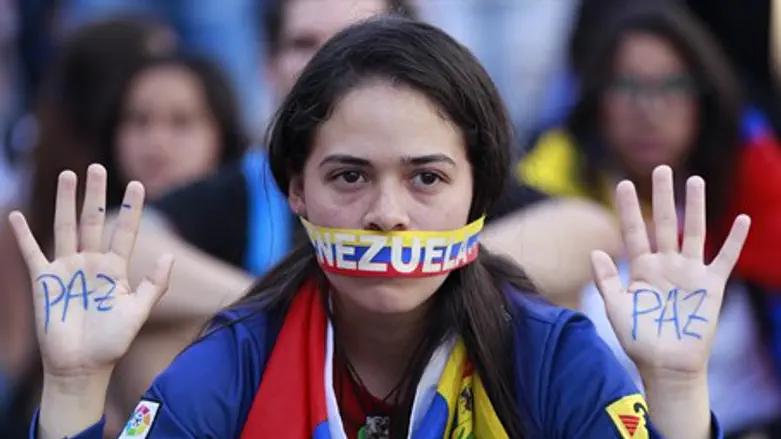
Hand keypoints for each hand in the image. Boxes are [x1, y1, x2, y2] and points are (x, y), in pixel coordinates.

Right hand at [8, 164, 173, 378]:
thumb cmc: (112, 342)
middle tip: (97, 166)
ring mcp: (67, 269)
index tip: (139, 183)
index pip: (125, 231)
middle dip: (95, 194)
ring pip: (65, 227)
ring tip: (68, 175)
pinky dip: (23, 235)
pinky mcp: (44, 281)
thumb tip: (169, 255)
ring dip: (66, 202)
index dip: (132, 208)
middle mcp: (91, 263)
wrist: (82, 366)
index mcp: (116, 269)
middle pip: (93, 221)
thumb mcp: (138, 311)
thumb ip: (154, 284)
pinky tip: (17, 215)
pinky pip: (32, 252)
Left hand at [591, 165, 749, 377]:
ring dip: (694, 207)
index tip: (622, 182)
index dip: (627, 208)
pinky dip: (734, 240)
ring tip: (694, 181)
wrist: (665, 365)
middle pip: (664, 224)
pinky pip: (725, 259)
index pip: (633, 231)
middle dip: (662, 196)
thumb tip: (595, 250)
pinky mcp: (711, 286)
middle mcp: (665, 265)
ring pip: (693, 232)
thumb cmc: (638, 339)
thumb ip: (605, 280)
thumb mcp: (615, 308)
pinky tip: (742, 219)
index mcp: (641, 269)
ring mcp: (689, 273)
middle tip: (661, 168)